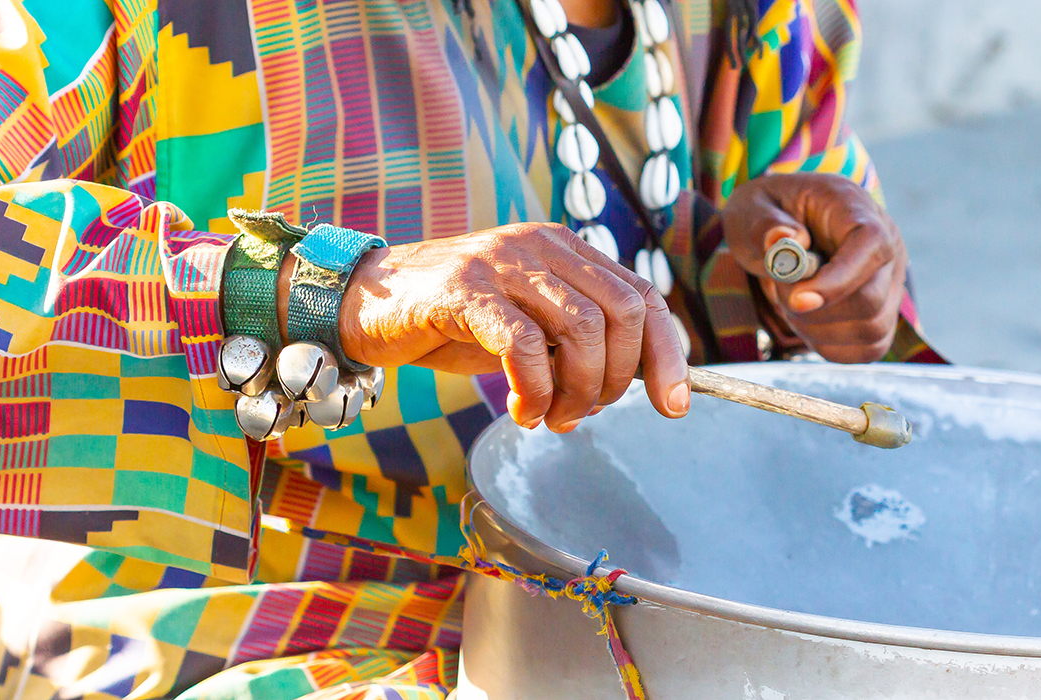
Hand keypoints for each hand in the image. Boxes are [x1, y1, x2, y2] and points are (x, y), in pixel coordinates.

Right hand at [328, 223, 689, 430]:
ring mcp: (503, 264)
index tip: (673, 404)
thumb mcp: (527, 325)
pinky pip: (526, 346)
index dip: (667, 354)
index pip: (642, 296)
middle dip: (619, 379)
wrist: (367, 302)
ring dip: (577, 392)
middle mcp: (540, 247)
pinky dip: (535, 391)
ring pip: (583, 330)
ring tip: (553, 418)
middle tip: (586, 413)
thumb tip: (629, 387)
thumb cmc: (451, 321)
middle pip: (623, 313)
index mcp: (564, 250)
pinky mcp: (466, 291)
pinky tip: (522, 411)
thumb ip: (573, 341)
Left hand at [720, 173, 907, 362]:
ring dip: (818, 329)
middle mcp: (887, 245)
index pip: (871, 246)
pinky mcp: (884, 312)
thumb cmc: (769, 212)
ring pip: (871, 330)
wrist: (781, 223)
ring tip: (792, 302)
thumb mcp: (752, 207)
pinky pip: (867, 348)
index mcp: (856, 209)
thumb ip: (765, 225)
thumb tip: (786, 241)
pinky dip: (830, 345)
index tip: (796, 299)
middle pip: (870, 299)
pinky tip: (806, 321)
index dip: (838, 280)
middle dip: (814, 310)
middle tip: (781, 290)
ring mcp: (891, 282)